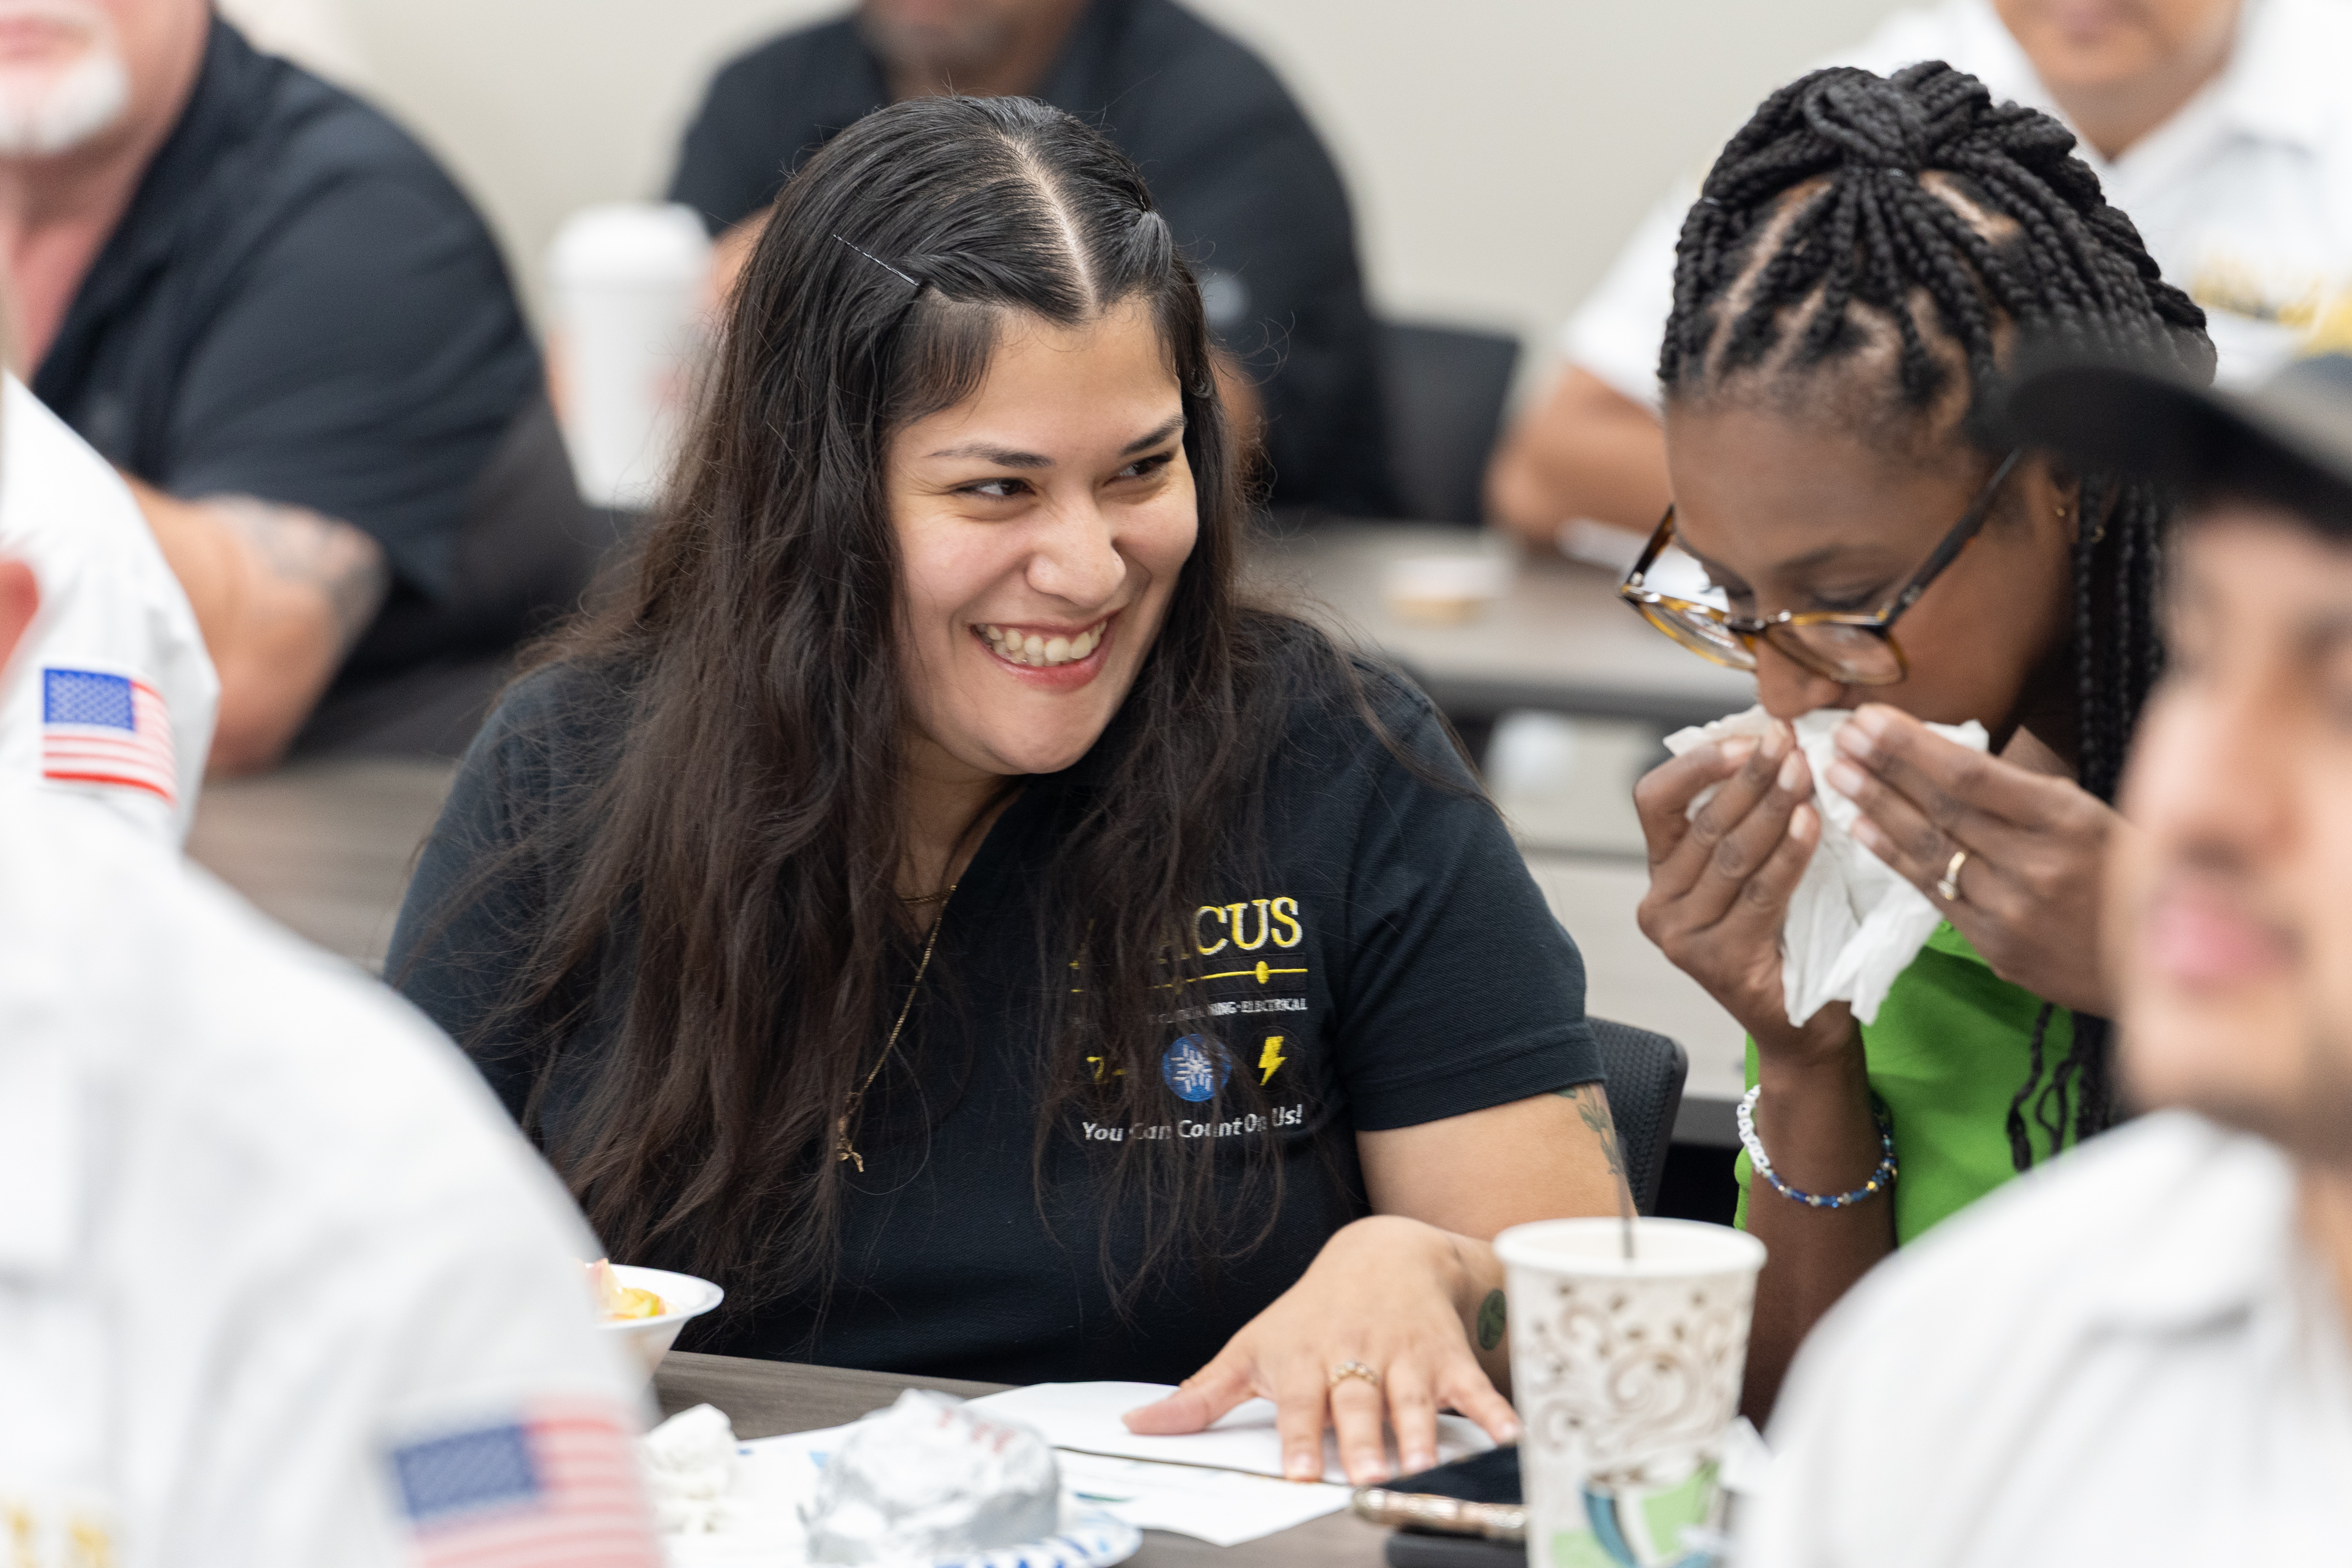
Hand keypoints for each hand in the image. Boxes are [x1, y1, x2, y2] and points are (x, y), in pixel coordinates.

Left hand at [1120, 1215, 1518, 1484]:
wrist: (1383, 1254)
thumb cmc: (1309, 1314)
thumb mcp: (1252, 1348)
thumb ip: (1201, 1395)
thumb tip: (1136, 1426)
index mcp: (1304, 1359)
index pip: (1302, 1403)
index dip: (1303, 1438)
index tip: (1303, 1472)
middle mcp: (1354, 1356)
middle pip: (1361, 1403)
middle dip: (1367, 1439)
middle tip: (1373, 1474)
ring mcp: (1403, 1355)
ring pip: (1414, 1397)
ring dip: (1423, 1432)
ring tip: (1427, 1466)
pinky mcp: (1446, 1356)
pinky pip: (1472, 1385)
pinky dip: (1494, 1409)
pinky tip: (1511, 1434)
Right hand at [1634, 722, 1839, 1052]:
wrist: (1803, 1022)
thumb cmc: (1785, 936)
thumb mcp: (1753, 869)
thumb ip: (1746, 820)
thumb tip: (1774, 744)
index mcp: (1658, 873)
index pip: (1654, 800)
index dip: (1699, 764)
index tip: (1749, 737)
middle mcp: (1658, 904)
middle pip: (1702, 823)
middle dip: (1751, 776)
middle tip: (1791, 742)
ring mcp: (1682, 937)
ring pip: (1731, 855)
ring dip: (1774, 807)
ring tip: (1807, 771)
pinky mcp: (1717, 961)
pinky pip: (1760, 894)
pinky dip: (1789, 854)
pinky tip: (1812, 823)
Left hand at [1825, 704, 2119, 1013]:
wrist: (2154, 967)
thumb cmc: (2122, 875)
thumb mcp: (2091, 816)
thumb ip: (2023, 791)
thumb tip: (1944, 754)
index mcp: (2067, 819)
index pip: (1971, 774)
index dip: (1911, 745)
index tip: (1869, 718)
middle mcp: (2036, 863)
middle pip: (1941, 807)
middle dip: (1882, 767)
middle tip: (1839, 736)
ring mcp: (2012, 909)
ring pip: (1927, 849)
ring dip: (1875, 807)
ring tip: (1836, 774)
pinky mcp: (1996, 945)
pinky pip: (1932, 892)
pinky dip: (1891, 855)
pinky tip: (1859, 826)